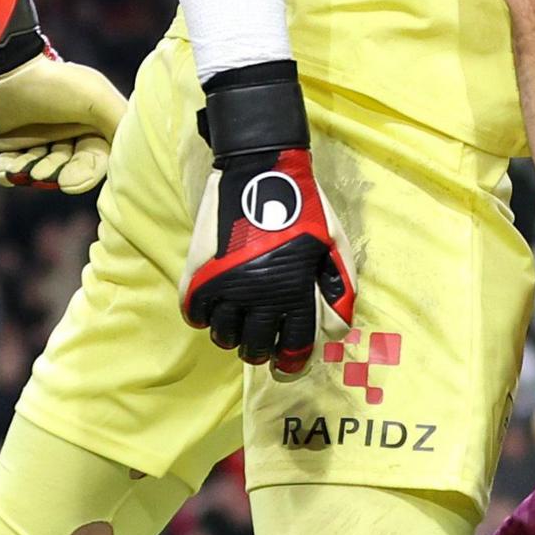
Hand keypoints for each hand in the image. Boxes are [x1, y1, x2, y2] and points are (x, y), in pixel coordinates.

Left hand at [0, 0, 127, 191]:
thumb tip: (132, 158)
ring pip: (37, 170)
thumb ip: (120, 126)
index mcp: (94, 125)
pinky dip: (5, 172)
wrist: (5, 71)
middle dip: (52, 173)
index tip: (67, 183)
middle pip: (66, 169)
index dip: (83, 176)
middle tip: (38, 172)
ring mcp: (39, 138)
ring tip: (17, 168)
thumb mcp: (98, 100)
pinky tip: (2, 170)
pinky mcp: (11, 142)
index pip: (95, 162)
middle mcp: (69, 133)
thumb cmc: (55, 85)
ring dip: (27, 173)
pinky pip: (9, 167)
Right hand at [180, 63, 354, 366]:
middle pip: (254, 347)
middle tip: (263, 341)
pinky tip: (217, 305)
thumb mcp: (335, 245)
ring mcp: (224, 285)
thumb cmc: (305, 207)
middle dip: (262, 350)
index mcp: (293, 290)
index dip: (292, 362)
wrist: (258, 169)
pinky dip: (205, 316)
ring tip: (240, 322)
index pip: (293, 346)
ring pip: (222, 335)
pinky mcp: (198, 272)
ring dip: (233, 335)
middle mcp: (256, 295)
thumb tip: (337, 332)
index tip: (287, 365)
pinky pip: (195, 314)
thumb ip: (339, 290)